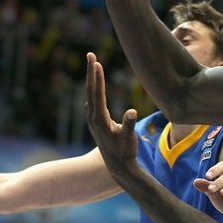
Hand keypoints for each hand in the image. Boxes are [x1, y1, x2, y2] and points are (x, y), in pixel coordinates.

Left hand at [85, 52, 137, 172]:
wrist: (118, 168)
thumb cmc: (126, 153)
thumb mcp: (129, 139)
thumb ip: (129, 124)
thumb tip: (132, 111)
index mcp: (100, 119)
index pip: (97, 93)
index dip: (97, 77)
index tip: (96, 61)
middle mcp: (93, 118)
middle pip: (91, 90)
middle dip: (91, 72)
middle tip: (90, 55)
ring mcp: (93, 120)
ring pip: (91, 95)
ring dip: (92, 79)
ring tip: (93, 64)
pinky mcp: (97, 123)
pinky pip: (94, 101)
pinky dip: (95, 90)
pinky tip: (95, 86)